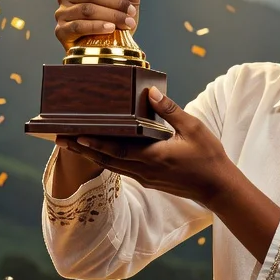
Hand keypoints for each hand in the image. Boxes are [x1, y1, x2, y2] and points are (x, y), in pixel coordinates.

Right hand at [54, 0, 140, 54]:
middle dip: (115, 2)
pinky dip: (97, 27)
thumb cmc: (117, 19)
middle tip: (130, 12)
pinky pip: (79, 26)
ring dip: (111, 16)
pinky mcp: (61, 30)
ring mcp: (62, 13)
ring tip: (126, 22)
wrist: (110, 48)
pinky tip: (110, 28)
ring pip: (87, 9)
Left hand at [55, 87, 233, 207]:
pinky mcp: (150, 181)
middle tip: (61, 139)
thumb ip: (170, 110)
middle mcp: (145, 171)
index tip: (77, 134)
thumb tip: (151, 91)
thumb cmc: (208, 157)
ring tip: (74, 144)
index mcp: (154, 157)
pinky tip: (102, 152)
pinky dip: (108, 159)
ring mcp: (146, 178)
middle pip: (107, 160)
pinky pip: (123, 169)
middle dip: (83, 149)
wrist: (218, 188)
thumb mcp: (192, 128)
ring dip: (92, 155)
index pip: (117, 150)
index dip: (95, 143)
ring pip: (113, 166)